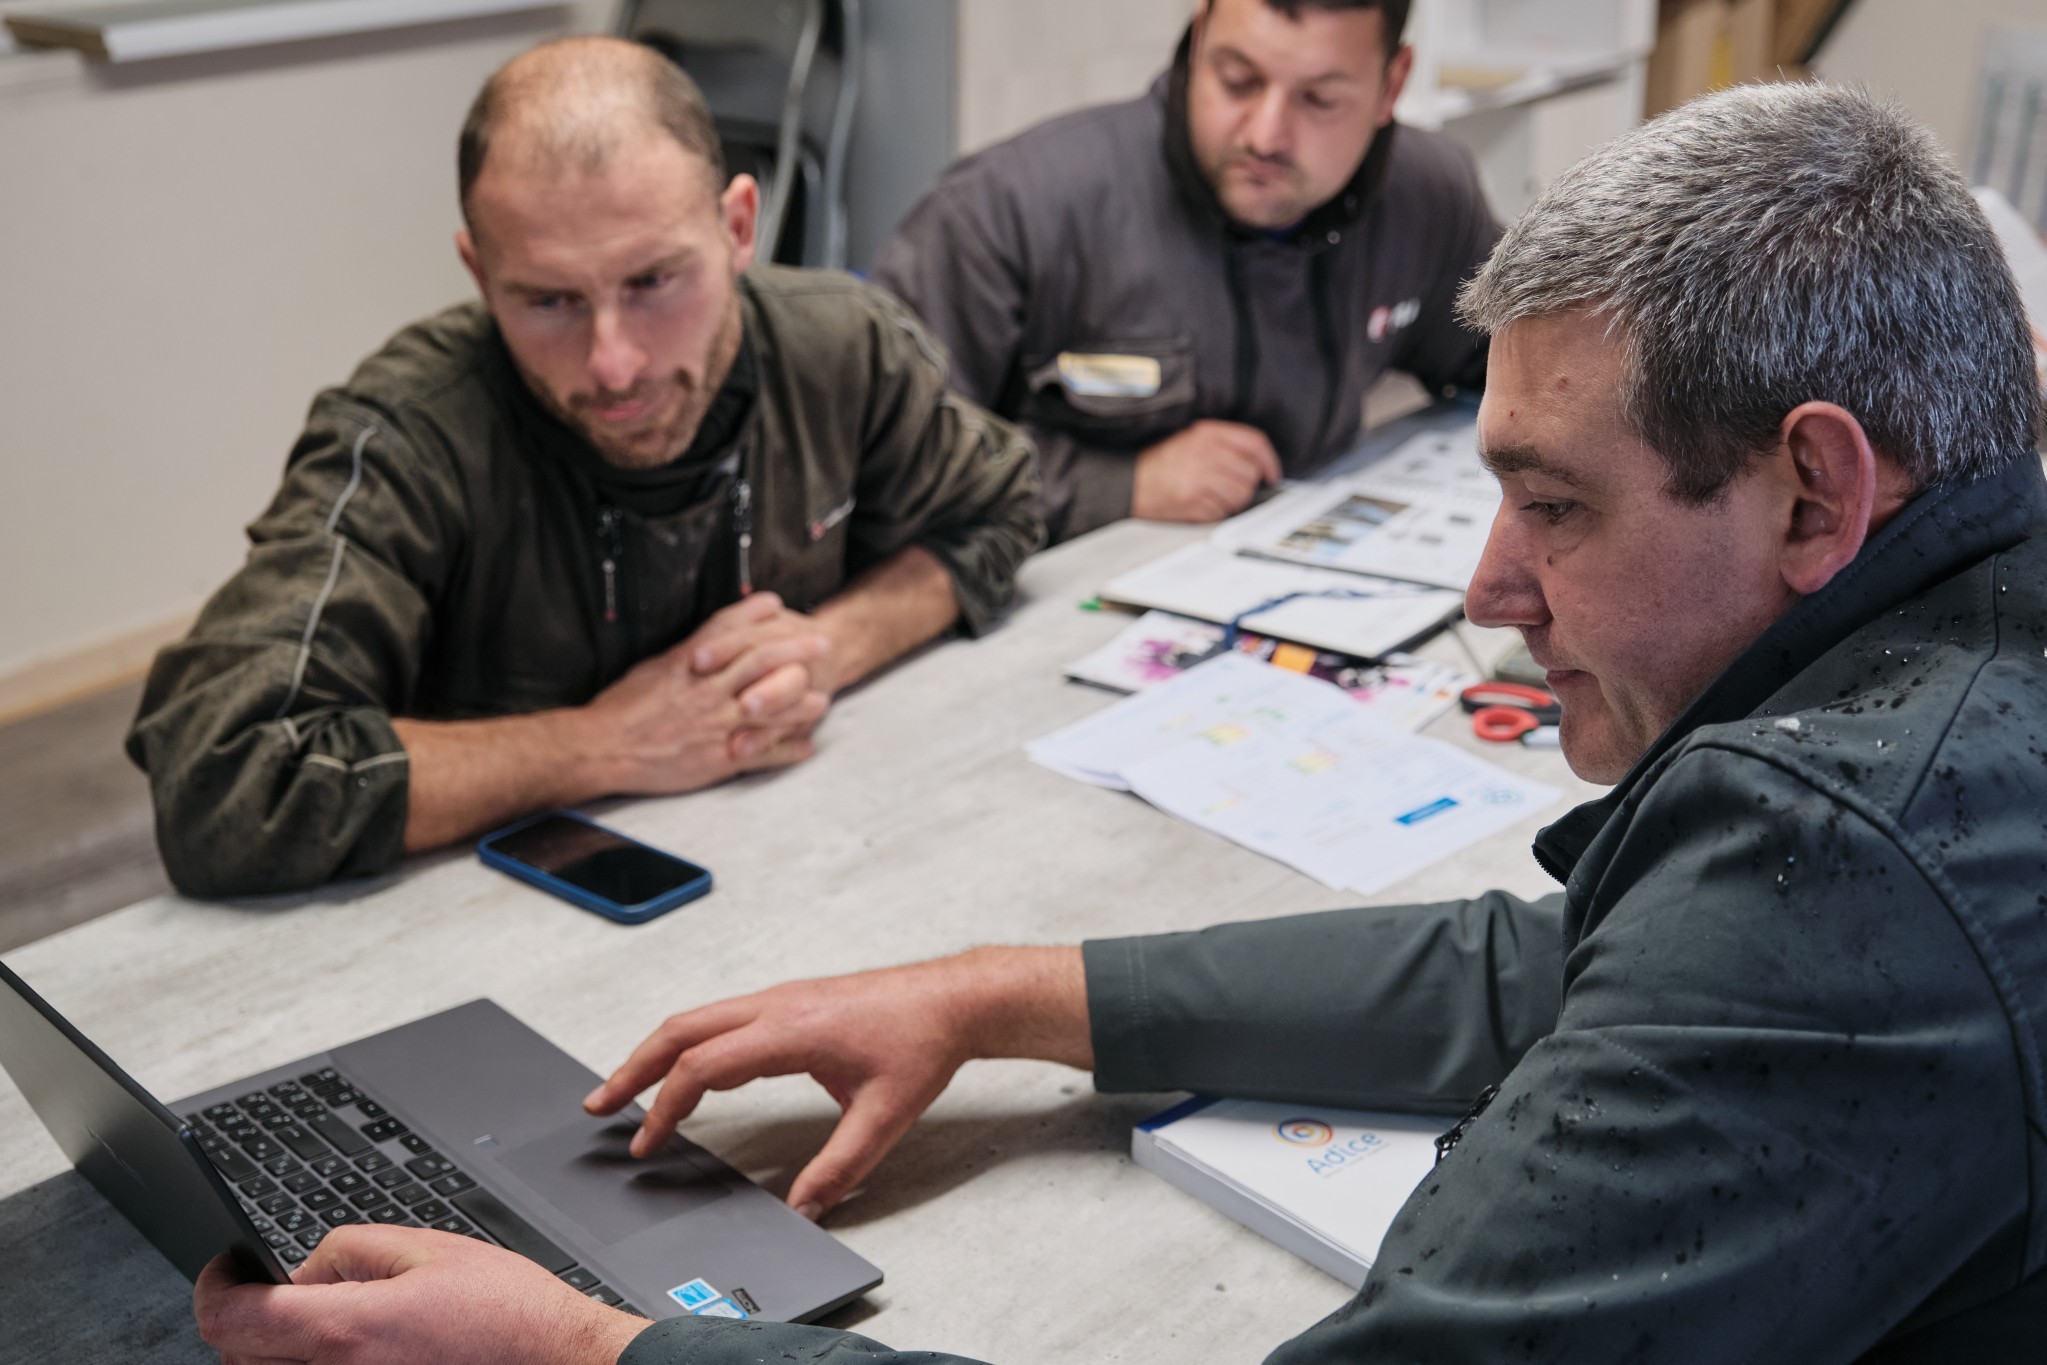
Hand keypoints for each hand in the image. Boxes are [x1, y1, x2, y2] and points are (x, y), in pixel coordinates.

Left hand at [193, 1226, 644, 1364]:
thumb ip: (350, 1248)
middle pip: (241, 1357)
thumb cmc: (509, 1316)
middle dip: (254, 1316)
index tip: (224, 1268)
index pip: (229, 1318)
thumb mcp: (430, 1248)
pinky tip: (373, 1348)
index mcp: (344, 1332)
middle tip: (296, 1288)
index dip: (215, 1286)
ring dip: (289, 1347)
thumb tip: (304, 1268)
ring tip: (349, 1321)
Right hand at [582, 594, 830, 792]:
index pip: (729, 630)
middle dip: (795, 652)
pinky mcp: (718, 758)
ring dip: (801, 704)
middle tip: (822, 644)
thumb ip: (684, 656)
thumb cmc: (622, 707)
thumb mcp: (652, 668)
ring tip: (823, 700)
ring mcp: (716, 724)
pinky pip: (762, 754)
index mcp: (690, 664)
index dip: (755, 614)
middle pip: (761, 663)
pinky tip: (807, 747)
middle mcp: (708, 690)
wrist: (604, 747)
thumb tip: (705, 644)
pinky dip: (787, 751)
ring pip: (771, 709)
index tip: (777, 604)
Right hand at [582, 948, 1090, 1218]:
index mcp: (790, 1029)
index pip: (703, 1065)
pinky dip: (690, 1046)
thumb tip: (804, 1209)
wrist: (952, 999)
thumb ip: (841, 1168)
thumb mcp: (885, 1117)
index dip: (665, 1106)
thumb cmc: (921, 1044)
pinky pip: (722, 1020)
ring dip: (657, 1053)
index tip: (646, 1143)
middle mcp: (776, 1006)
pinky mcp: (788, 1003)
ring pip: (698, 1019)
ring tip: (627, 1093)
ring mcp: (780, 999)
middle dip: (632, 1067)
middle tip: (598, 1106)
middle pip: (681, 1028)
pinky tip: (691, 1077)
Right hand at [1131, 420, 1281, 522]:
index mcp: (1207, 433)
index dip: (1269, 460)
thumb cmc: (1160, 461)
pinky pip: (1223, 511)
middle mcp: (1206, 454)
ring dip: (1233, 500)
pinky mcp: (1194, 502)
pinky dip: (1217, 511)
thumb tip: (1259, 462)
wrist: (1129, 482)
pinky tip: (1201, 502)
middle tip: (1231, 485)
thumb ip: (1224, 444)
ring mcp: (1200, 479)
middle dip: (1247, 483)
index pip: (1254, 443)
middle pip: (1250, 473)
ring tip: (1214, 494)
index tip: (1272, 473)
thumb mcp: (1191, 438)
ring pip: (1240, 495)